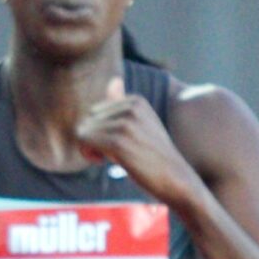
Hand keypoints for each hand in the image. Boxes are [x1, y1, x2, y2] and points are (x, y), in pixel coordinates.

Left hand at [75, 76, 202, 210]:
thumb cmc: (154, 156)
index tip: (110, 146)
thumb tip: (114, 79)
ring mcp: (126, 124)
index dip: (96, 130)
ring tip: (105, 159)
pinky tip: (101, 162)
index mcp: (136, 101)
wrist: (175, 179)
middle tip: (104, 155)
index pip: (95, 111)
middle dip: (90, 138)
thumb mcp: (141, 126)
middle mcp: (132, 107)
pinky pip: (84, 140)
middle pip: (87, 119)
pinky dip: (88, 153)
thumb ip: (123, 105)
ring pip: (83, 130)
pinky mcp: (119, 142)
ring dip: (88, 148)